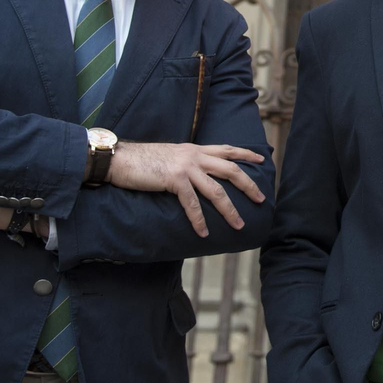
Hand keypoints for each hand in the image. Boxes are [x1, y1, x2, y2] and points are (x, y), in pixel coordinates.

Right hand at [108, 142, 267, 235]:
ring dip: (229, 210)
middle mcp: (194, 156)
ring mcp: (185, 167)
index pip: (227, 149)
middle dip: (248, 185)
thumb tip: (197, 175)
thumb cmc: (142, 160)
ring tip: (239, 225)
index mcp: (194, 149)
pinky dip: (199, 220)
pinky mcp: (174, 180)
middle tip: (260, 199)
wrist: (120, 158)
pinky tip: (203, 233)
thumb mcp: (171, 156)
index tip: (262, 159)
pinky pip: (192, 204)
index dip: (246, 154)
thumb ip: (186, 162)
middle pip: (230, 170)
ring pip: (216, 190)